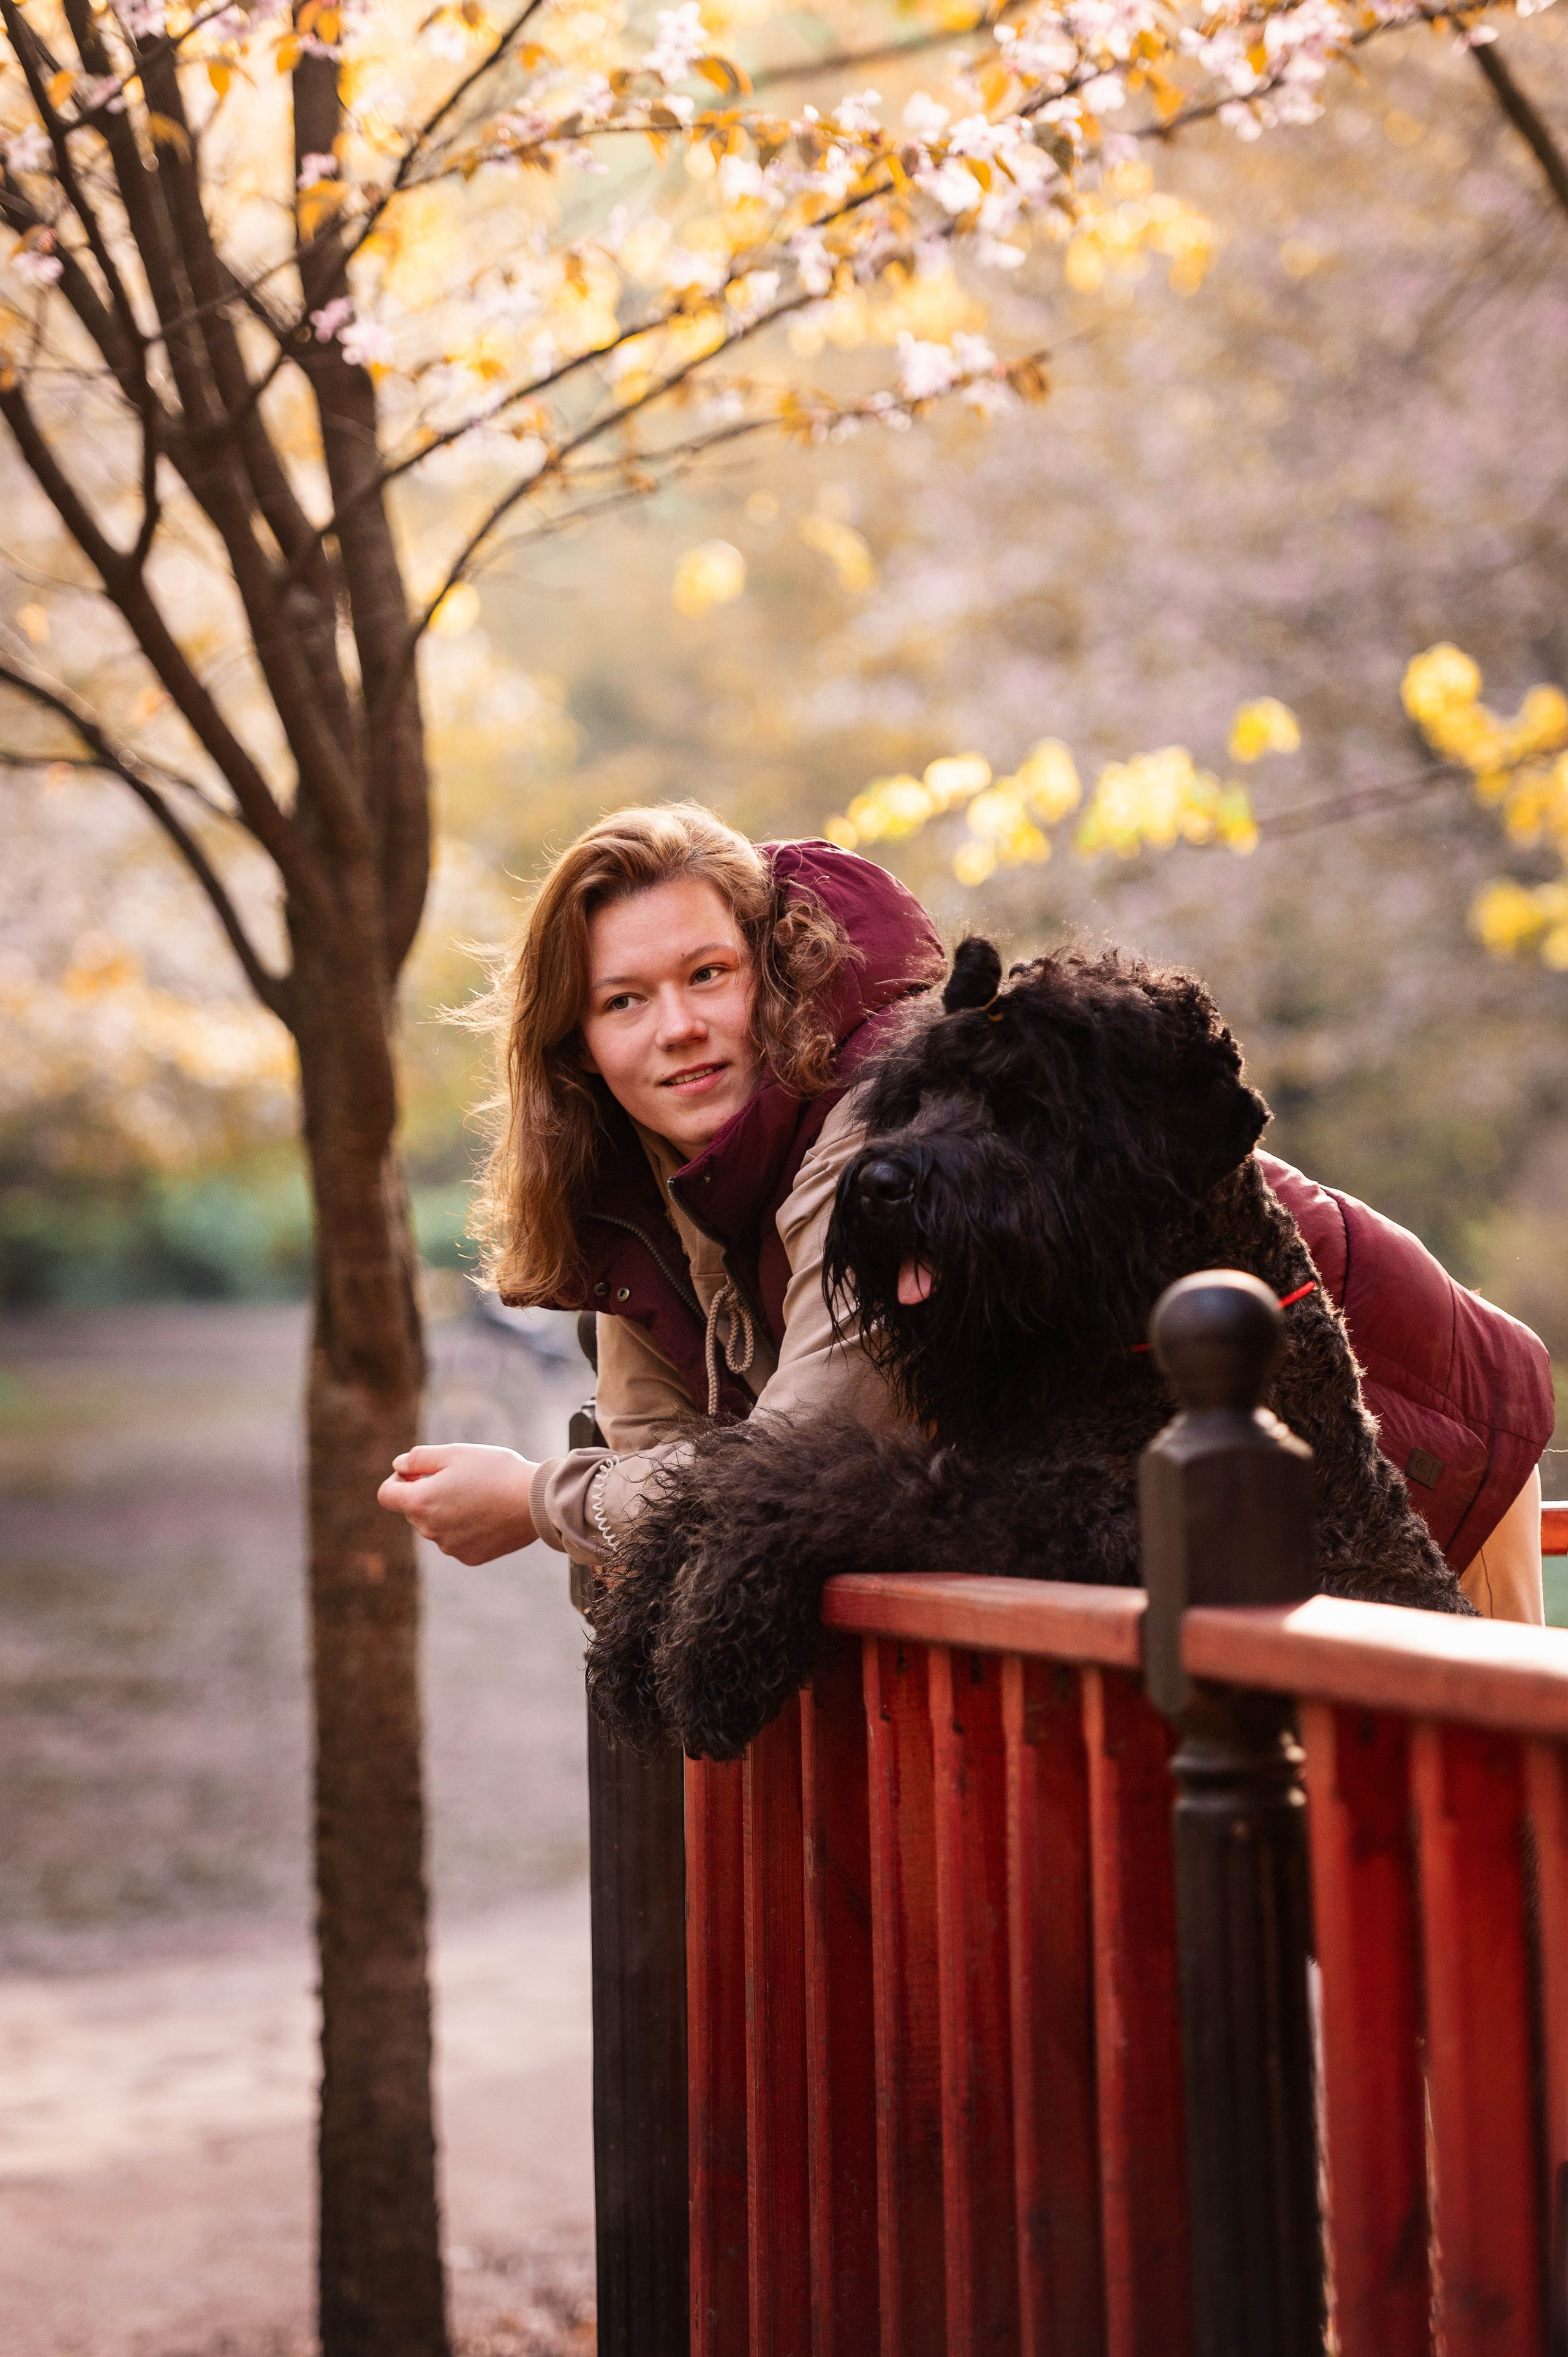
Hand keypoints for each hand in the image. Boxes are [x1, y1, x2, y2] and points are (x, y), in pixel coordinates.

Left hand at [378, 1442, 539, 1564]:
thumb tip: (398, 1466)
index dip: (398, 1479)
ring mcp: (449, 1547)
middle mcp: (429, 1530)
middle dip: (427, 1493)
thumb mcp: (455, 1453)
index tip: (419, 1472)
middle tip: (459, 1479)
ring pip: (436, 1525)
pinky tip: (487, 1514)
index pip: (386, 1494)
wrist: (535, 1503)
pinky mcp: (468, 1558)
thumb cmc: (495, 1471)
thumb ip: (418, 1458)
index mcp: (420, 1502)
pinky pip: (456, 1540)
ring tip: (479, 1496)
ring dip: (447, 1511)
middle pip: (414, 1510)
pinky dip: (465, 1528)